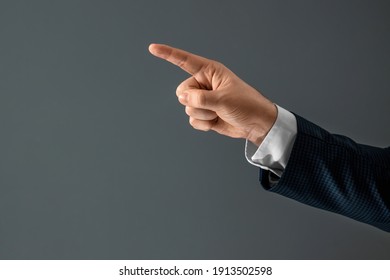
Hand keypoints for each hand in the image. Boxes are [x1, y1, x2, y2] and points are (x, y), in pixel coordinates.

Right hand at [148, 44, 276, 145]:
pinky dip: (203, 123)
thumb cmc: (246, 105)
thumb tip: (183, 98)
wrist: (255, 124)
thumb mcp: (223, 99)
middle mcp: (204, 84)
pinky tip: (216, 121)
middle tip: (214, 104)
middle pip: (182, 91)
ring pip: (187, 107)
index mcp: (210, 71)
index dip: (168, 54)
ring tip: (219, 112)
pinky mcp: (203, 113)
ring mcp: (203, 99)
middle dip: (196, 101)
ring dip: (203, 114)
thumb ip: (200, 98)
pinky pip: (192, 119)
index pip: (185, 61)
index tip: (153, 48)